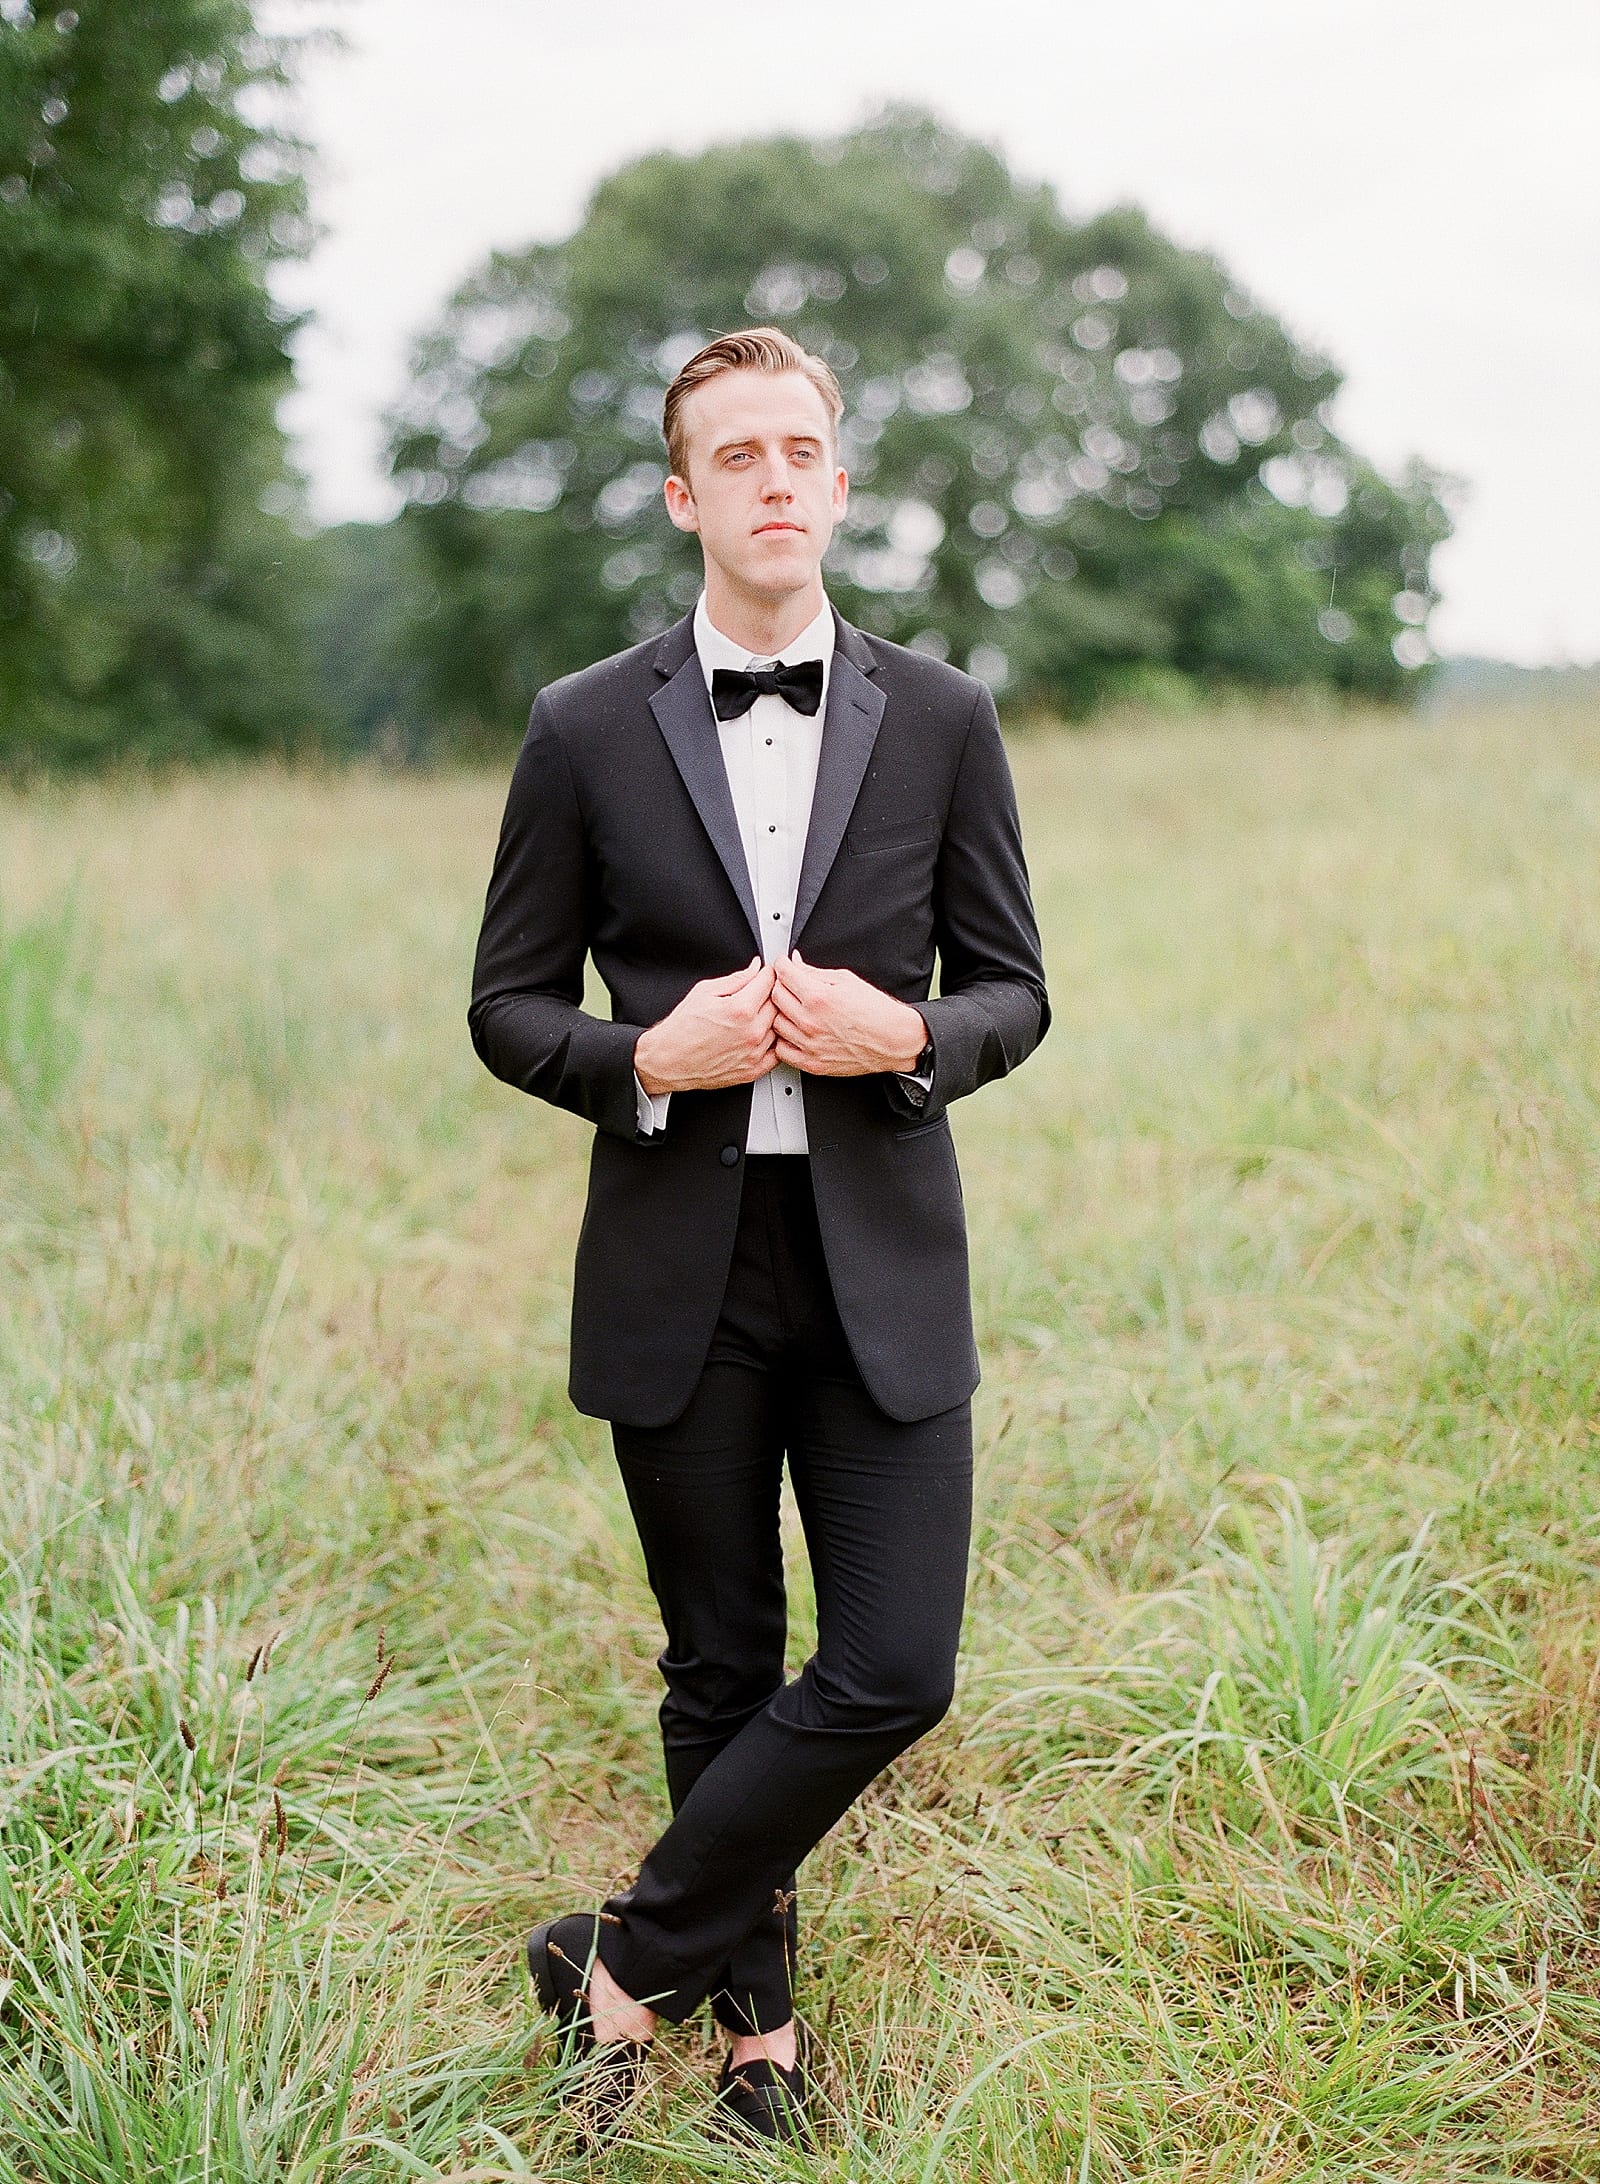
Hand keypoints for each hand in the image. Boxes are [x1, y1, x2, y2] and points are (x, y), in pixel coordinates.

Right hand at [634, 958, 776, 1093]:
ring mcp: (754, 1053)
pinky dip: (772, 1042)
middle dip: (770, 994)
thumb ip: (736, 978)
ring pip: (780, 1027)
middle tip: (758, 993)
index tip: (764, 973)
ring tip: (753, 1015)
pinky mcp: (753, 1070)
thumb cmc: (681, 1029)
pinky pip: (776, 1052)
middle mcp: (751, 1032)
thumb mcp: (704, 991)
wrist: (669, 1059)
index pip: (769, 981)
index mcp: (740, 1009)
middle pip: (779, 1004)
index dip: (767, 973)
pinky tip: (758, 1035)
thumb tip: (753, 969)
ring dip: (772, 1018)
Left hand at [772, 949, 926, 1077]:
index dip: (781, 965)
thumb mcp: (846, 980)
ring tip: (794, 1009)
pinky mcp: (812, 1063)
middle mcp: (811, 1021)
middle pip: (774, 996)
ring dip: (780, 1013)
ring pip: (774, 1023)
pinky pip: (782, 1050)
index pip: (783, 974)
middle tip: (790, 985)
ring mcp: (810, 1044)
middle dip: (780, 985)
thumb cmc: (875, 1011)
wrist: (893, 1039)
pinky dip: (784, 1040)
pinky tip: (795, 1032)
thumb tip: (795, 963)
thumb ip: (814, 971)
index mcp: (819, 997)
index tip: (783, 965)